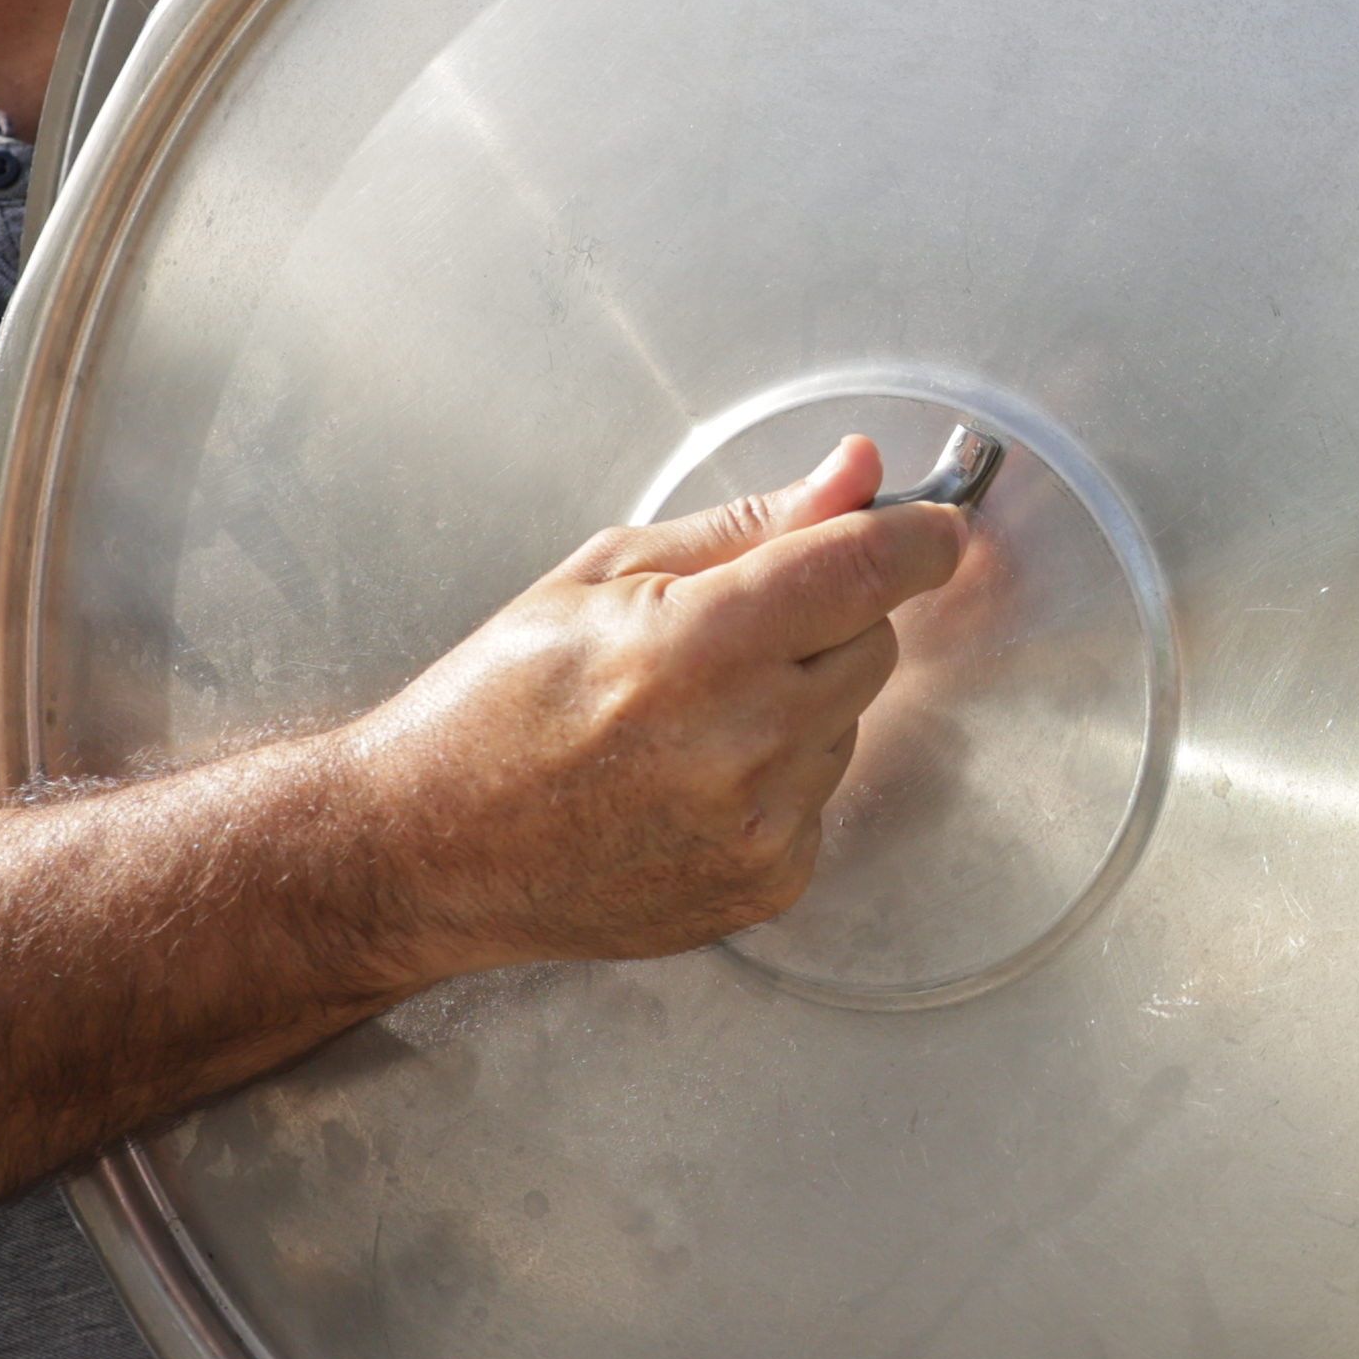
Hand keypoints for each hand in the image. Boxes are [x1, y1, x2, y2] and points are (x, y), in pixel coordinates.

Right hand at [330, 438, 973, 986]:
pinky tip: (689, 777)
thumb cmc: (498, 701)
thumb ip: (751, 525)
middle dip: (830, 615)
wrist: (429, 848)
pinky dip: (779, 774)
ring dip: (799, 699)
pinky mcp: (768, 884)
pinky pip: (821, 795)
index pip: (874, 568)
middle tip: (733, 625)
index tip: (929, 524)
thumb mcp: (608, 574)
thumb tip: (859, 473)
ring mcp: (762, 826)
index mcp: (701, 645)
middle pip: (876, 641)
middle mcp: (746, 743)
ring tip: (686, 714)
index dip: (921, 534)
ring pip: (851, 720)